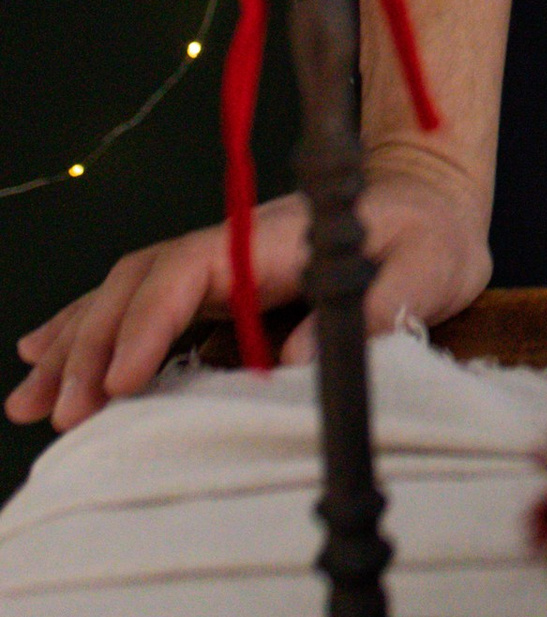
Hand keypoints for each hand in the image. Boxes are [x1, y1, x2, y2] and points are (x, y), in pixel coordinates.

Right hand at [7, 157, 492, 432]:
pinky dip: (88, 327)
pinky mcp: (218, 287)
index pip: (190, 272)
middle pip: (139, 286)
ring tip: (26, 400)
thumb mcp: (425, 268)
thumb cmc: (430, 236)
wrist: (436, 202)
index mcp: (273, 236)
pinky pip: (139, 303)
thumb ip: (369, 309)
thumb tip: (294, 363)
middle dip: (93, 348)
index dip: (148, 324)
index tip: (121, 382)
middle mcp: (233, 246)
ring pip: (124, 296)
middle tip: (63, 414)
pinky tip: (42, 353)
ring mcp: (220, 264)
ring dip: (73, 344)